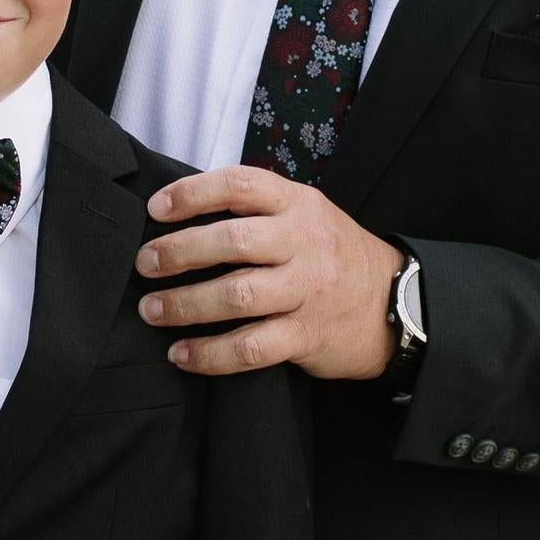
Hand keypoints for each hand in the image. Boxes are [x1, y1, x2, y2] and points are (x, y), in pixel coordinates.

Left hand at [136, 168, 401, 380]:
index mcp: (299, 205)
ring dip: (185, 304)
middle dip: (179, 252)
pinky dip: (209, 354)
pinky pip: (249, 347)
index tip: (156, 209)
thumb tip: (182, 216)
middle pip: (233, 241)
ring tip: (152, 310)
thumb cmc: (333, 257)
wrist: (393, 305)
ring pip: (236, 296)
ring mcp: (306, 291)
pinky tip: (181, 354)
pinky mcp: (306, 335)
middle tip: (145, 264)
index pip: (240, 185)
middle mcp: (304, 244)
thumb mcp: (307, 215)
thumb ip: (257, 211)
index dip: (192, 194)